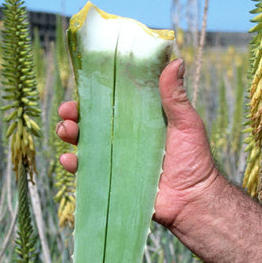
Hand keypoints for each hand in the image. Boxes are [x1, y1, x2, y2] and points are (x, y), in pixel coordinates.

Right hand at [56, 59, 218, 235]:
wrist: (193, 201)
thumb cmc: (194, 161)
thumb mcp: (186, 124)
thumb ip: (176, 96)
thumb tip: (175, 61)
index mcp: (140, 121)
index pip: (111, 103)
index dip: (94, 94)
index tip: (82, 86)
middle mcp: (124, 139)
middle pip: (92, 123)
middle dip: (75, 115)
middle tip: (68, 112)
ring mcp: (116, 161)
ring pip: (86, 145)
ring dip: (70, 135)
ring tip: (67, 131)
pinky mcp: (112, 182)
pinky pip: (88, 173)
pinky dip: (74, 166)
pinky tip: (69, 160)